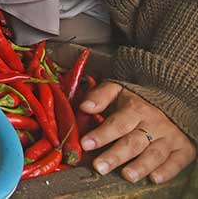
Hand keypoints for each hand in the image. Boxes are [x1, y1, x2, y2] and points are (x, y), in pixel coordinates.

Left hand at [80, 82, 195, 183]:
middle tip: (100, 167)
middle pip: (133, 142)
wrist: (176, 99)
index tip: (85, 144)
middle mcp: (154, 124)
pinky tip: (154, 178)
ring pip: (154, 154)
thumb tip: (84, 106)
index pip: (117, 124)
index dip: (101, 135)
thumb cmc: (139, 100)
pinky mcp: (184, 149)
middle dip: (116, 156)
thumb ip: (100, 96)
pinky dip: (167, 171)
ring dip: (140, 166)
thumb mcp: (118, 90)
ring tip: (126, 175)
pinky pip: (177, 162)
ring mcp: (170, 137)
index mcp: (136, 109)